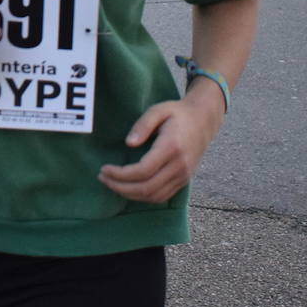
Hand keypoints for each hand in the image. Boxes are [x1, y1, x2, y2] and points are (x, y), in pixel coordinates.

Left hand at [97, 95, 221, 203]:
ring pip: (154, 196)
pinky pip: (162, 196)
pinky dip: (143, 197)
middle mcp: (179, 165)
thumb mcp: (158, 110)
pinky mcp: (184, 180)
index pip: (143, 170)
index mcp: (171, 148)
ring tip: (112, 184)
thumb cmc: (177, 113)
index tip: (104, 169)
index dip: (121, 174)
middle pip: (147, 188)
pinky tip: (129, 188)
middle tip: (102, 178)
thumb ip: (143, 125)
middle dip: (120, 187)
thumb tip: (128, 144)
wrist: (204, 120)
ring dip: (130, 194)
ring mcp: (184, 175)